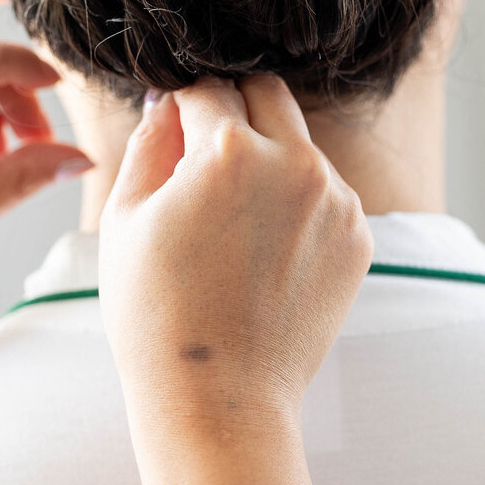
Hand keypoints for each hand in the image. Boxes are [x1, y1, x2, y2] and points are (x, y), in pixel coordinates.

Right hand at [98, 76, 370, 439]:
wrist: (219, 397)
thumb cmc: (155, 313)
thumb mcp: (125, 218)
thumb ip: (148, 142)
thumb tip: (167, 102)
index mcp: (229, 151)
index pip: (206, 87)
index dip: (181, 105)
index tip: (171, 130)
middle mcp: (295, 163)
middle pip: (266, 92)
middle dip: (233, 110)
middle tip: (204, 159)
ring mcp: (336, 200)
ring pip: (299, 144)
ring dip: (268, 159)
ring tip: (232, 226)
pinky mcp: (359, 236)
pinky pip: (325, 193)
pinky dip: (296, 205)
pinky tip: (264, 254)